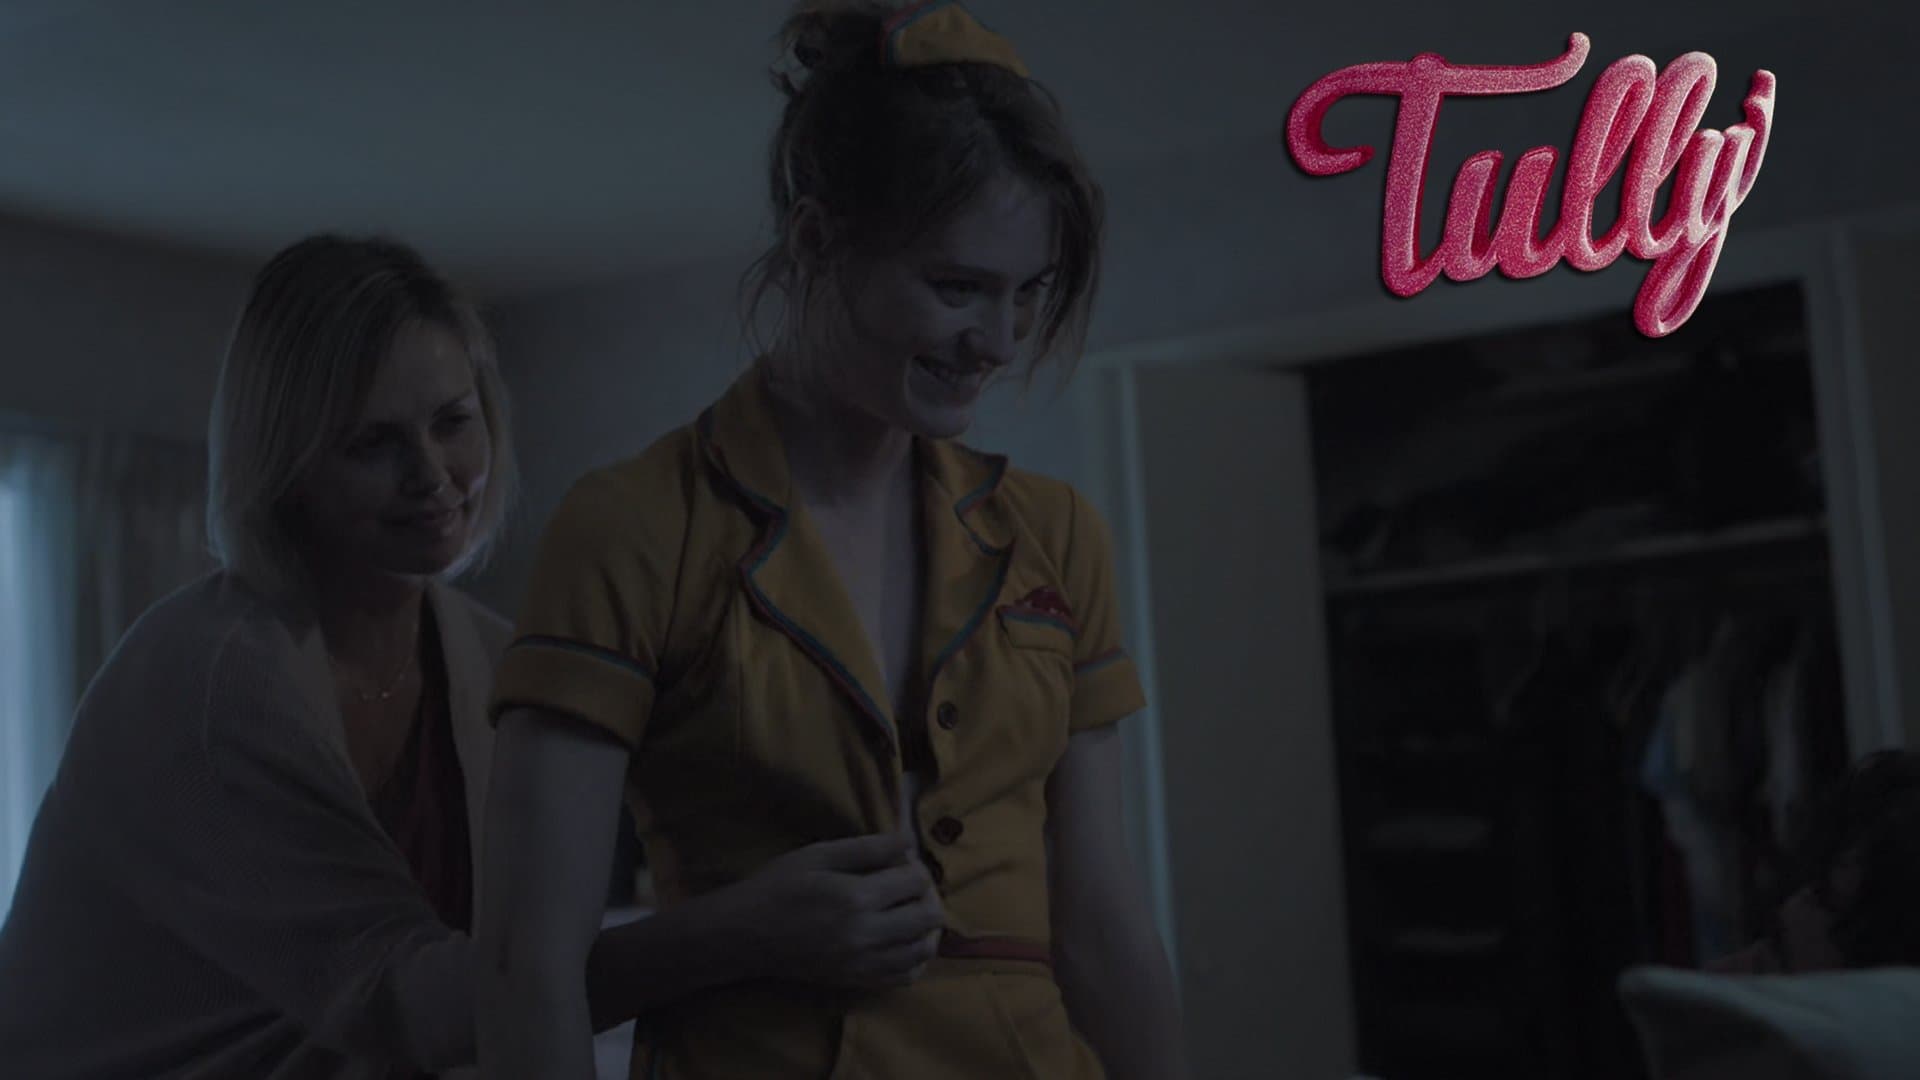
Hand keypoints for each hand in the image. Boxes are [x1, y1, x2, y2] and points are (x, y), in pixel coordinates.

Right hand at [721, 831, 944, 990]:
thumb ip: (867, 848)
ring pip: (924, 950)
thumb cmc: (779, 886)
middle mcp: (866, 934)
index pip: (916, 881)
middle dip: (927, 896)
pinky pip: (906, 976)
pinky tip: (904, 940)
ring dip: (927, 927)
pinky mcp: (857, 981)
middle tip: (908, 886)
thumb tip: (909, 842)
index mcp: (856, 897)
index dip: (915, 867)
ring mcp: (863, 963)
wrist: (746, 935)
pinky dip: (915, 958)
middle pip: (930, 917)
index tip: (900, 862)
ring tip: (910, 911)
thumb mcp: (819, 855)